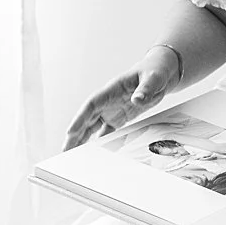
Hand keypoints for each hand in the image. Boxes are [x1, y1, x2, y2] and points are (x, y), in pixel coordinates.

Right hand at [64, 47, 181, 148]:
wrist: (159, 74)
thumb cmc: (154, 71)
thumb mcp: (154, 78)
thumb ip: (145, 88)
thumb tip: (137, 99)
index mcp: (112, 89)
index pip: (92, 104)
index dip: (80, 118)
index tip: (71, 131)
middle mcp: (108, 101)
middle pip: (87, 118)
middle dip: (75, 133)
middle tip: (66, 149)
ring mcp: (112, 110)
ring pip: (92, 126)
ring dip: (82, 139)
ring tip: (72, 153)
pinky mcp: (118, 117)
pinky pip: (105, 131)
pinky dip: (98, 141)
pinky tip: (92, 153)